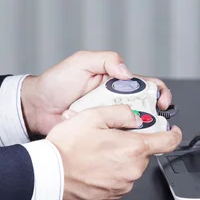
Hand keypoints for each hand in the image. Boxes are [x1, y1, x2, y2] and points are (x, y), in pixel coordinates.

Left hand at [20, 50, 172, 136]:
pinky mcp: (102, 133)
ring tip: (141, 131)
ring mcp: (110, 118)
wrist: (37, 108)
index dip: (161, 93)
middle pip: (148, 107)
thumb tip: (127, 72)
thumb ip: (106, 59)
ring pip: (136, 124)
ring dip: (142, 127)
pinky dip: (124, 139)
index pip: (148, 84)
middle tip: (155, 121)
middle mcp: (118, 100)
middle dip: (157, 115)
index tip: (162, 102)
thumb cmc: (57, 82)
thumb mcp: (82, 62)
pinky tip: (124, 140)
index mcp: (118, 81)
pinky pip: (118, 137)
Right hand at [46, 104, 181, 199]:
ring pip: (131, 167)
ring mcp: (123, 186)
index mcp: (133, 149)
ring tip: (97, 152)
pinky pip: (119, 180)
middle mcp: (132, 170)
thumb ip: (121, 112)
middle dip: (132, 143)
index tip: (172, 130)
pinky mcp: (112, 196)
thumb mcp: (93, 115)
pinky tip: (94, 166)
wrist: (47, 174)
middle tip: (111, 137)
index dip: (173, 134)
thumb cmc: (66, 148)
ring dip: (120, 158)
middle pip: (144, 153)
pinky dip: (111, 172)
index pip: (168, 142)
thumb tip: (135, 117)